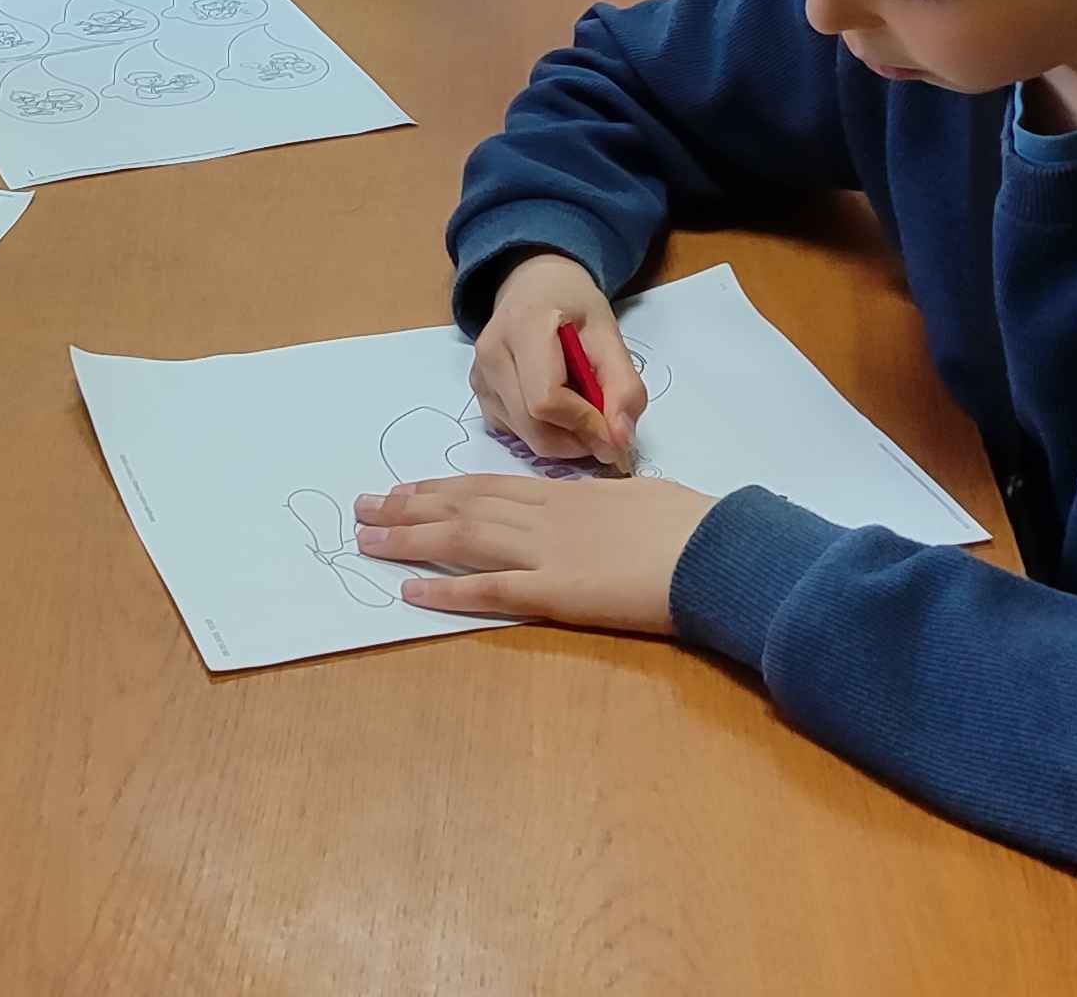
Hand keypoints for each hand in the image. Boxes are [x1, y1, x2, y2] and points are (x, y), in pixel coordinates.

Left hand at [352, 472, 716, 635]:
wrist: (714, 550)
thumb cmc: (691, 525)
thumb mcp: (641, 498)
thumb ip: (609, 503)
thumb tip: (600, 507)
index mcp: (567, 494)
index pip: (490, 485)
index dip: (443, 487)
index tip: (406, 488)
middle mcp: (546, 515)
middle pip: (463, 504)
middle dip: (409, 505)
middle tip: (362, 507)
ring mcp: (547, 551)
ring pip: (463, 536)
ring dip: (410, 538)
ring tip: (366, 540)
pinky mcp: (555, 592)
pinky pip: (490, 589)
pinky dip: (446, 589)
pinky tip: (411, 592)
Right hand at [473, 252, 647, 468]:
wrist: (534, 286)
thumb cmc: (573, 306)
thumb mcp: (610, 333)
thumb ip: (624, 386)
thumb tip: (619, 440)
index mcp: (524, 326)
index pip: (546, 400)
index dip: (585, 424)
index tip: (616, 431)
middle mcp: (491, 353)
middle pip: (534, 427)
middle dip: (577, 439)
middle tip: (606, 428)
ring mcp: (479, 376)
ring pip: (525, 436)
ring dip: (563, 437)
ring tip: (582, 406)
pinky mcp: (478, 394)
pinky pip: (515, 433)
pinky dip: (545, 432)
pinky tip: (556, 405)